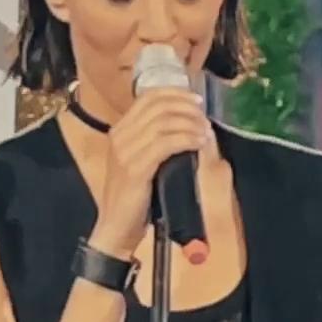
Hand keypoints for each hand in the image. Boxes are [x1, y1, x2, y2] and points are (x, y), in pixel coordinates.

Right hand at [87, 87, 211, 253]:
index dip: (176, 94)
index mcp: (120, 130)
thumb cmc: (134, 197)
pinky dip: (186, 140)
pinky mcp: (135, 168)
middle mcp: (120, 135)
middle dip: (187, 108)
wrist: (116, 227)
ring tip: (205, 133)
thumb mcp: (142, 161)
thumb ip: (156, 141)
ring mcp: (126, 151)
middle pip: (158, 106)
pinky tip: (199, 144)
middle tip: (204, 119)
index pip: (148, 97)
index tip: (197, 101)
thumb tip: (189, 124)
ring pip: (164, 123)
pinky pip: (166, 143)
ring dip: (190, 124)